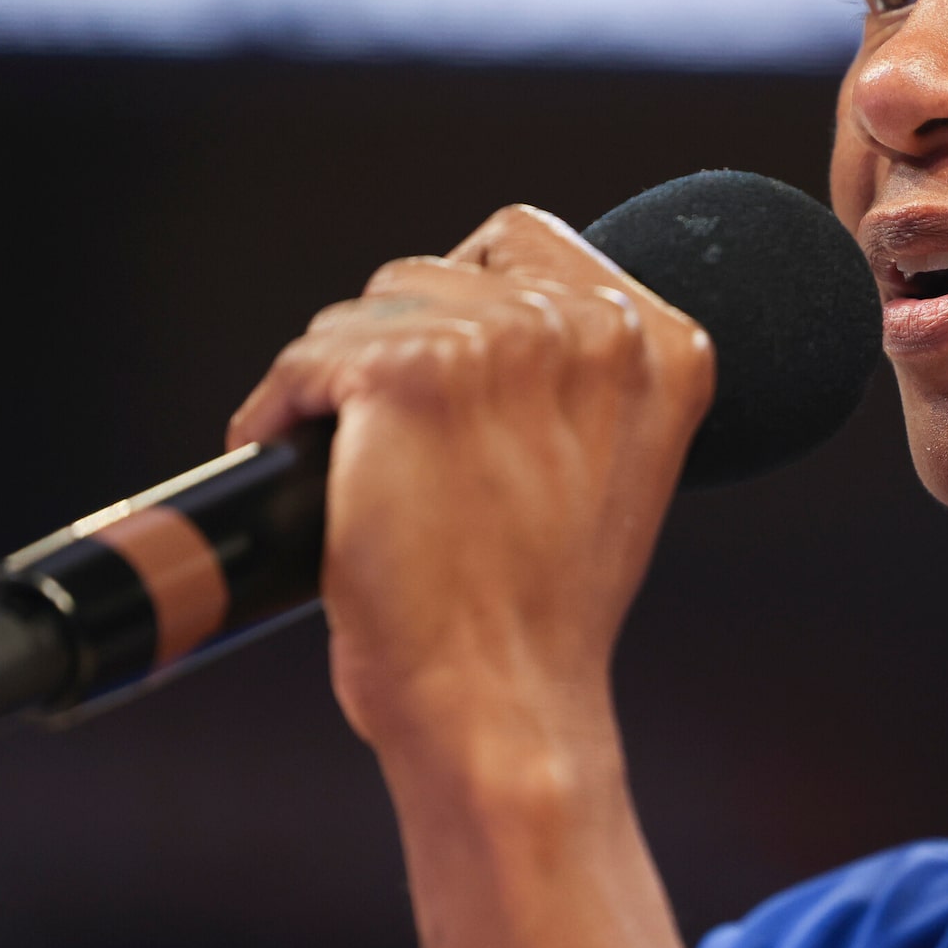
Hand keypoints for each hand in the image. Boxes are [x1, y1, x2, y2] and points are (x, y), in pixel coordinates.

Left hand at [229, 208, 744, 947]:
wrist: (505, 704)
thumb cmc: (541, 611)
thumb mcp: (606, 467)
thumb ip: (576, 374)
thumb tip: (475, 306)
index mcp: (668, 345)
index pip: (527, 242)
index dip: (466, 305)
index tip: (445, 386)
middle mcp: (599, 325)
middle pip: (442, 269)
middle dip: (398, 345)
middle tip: (390, 440)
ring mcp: (508, 341)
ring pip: (369, 307)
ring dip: (340, 378)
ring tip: (352, 459)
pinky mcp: (414, 372)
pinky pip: (310, 357)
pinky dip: (279, 410)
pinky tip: (294, 459)